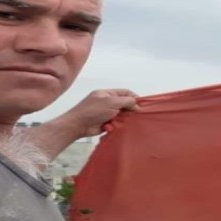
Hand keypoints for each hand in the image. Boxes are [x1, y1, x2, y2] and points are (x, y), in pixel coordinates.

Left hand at [21, 88, 137, 160]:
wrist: (77, 125)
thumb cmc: (93, 110)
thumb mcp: (111, 102)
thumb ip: (126, 101)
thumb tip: (136, 105)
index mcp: (107, 94)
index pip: (124, 92)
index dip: (134, 97)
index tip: (142, 105)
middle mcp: (106, 102)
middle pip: (123, 104)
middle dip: (130, 109)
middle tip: (137, 116)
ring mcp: (105, 113)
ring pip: (120, 115)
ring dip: (124, 119)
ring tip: (128, 122)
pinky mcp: (104, 123)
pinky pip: (115, 123)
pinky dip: (118, 125)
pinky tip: (119, 127)